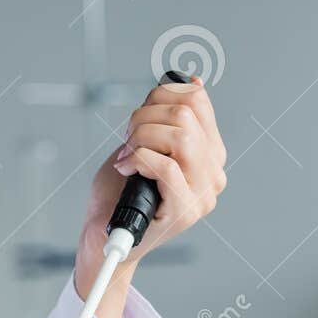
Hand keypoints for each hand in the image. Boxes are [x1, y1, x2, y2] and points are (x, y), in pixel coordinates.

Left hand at [74, 76, 226, 307]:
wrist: (105, 235)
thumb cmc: (121, 191)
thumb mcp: (146, 142)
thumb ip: (167, 116)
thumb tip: (192, 82)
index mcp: (209, 153)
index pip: (197, 101)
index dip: (160, 95)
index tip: (140, 116)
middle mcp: (213, 173)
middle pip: (186, 114)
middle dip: (144, 117)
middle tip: (128, 138)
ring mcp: (202, 194)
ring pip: (181, 137)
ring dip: (142, 137)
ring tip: (128, 153)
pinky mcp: (184, 211)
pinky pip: (166, 166)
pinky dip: (138, 159)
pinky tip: (125, 168)